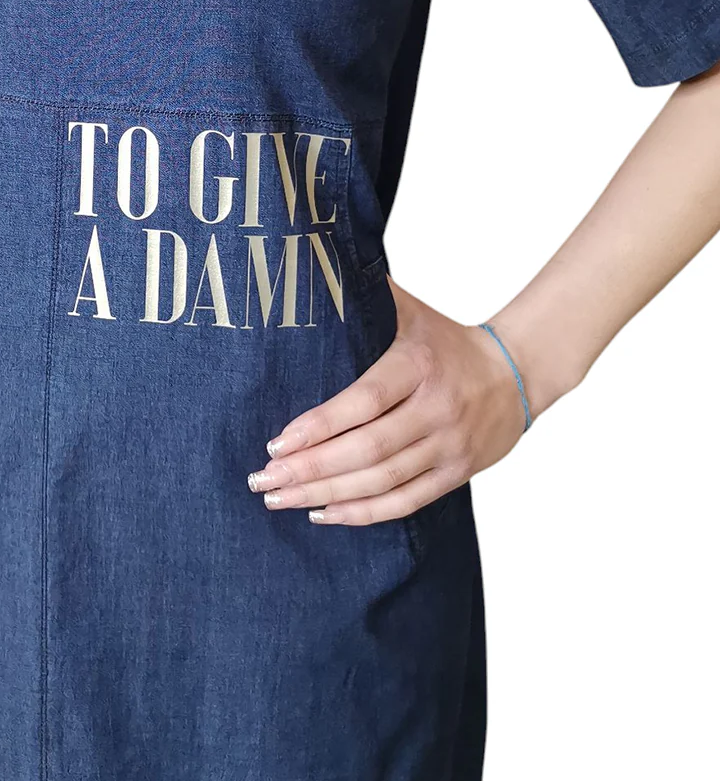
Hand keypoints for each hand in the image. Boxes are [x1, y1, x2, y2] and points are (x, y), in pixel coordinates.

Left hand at [247, 278, 530, 524]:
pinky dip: (363, 513)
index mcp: (419, 364)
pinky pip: (406, 502)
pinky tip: (323, 513)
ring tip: (280, 497)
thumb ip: (365, 296)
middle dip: (311, 469)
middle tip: (263, 478)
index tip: (278, 441)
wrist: (516, 372)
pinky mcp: (456, 473)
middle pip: (368, 448)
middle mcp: (436, 408)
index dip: (321, 425)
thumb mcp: (410, 312)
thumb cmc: (446, 341)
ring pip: (382, 480)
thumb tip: (313, 267)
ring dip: (327, 495)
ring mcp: (449, 445)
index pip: (366, 401)